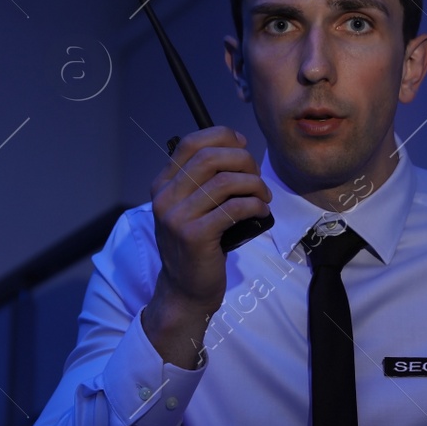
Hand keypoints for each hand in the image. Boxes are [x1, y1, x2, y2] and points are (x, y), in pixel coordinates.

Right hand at [143, 127, 271, 363]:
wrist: (185, 289)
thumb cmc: (196, 246)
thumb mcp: (191, 208)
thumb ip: (204, 181)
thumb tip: (238, 149)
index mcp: (163, 184)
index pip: (191, 142)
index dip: (221, 136)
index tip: (243, 145)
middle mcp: (165, 197)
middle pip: (210, 157)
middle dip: (243, 161)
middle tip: (258, 178)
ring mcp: (177, 217)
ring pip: (225, 181)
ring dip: (254, 185)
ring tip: (263, 197)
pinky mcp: (194, 236)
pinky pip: (234, 208)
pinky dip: (254, 206)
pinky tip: (262, 212)